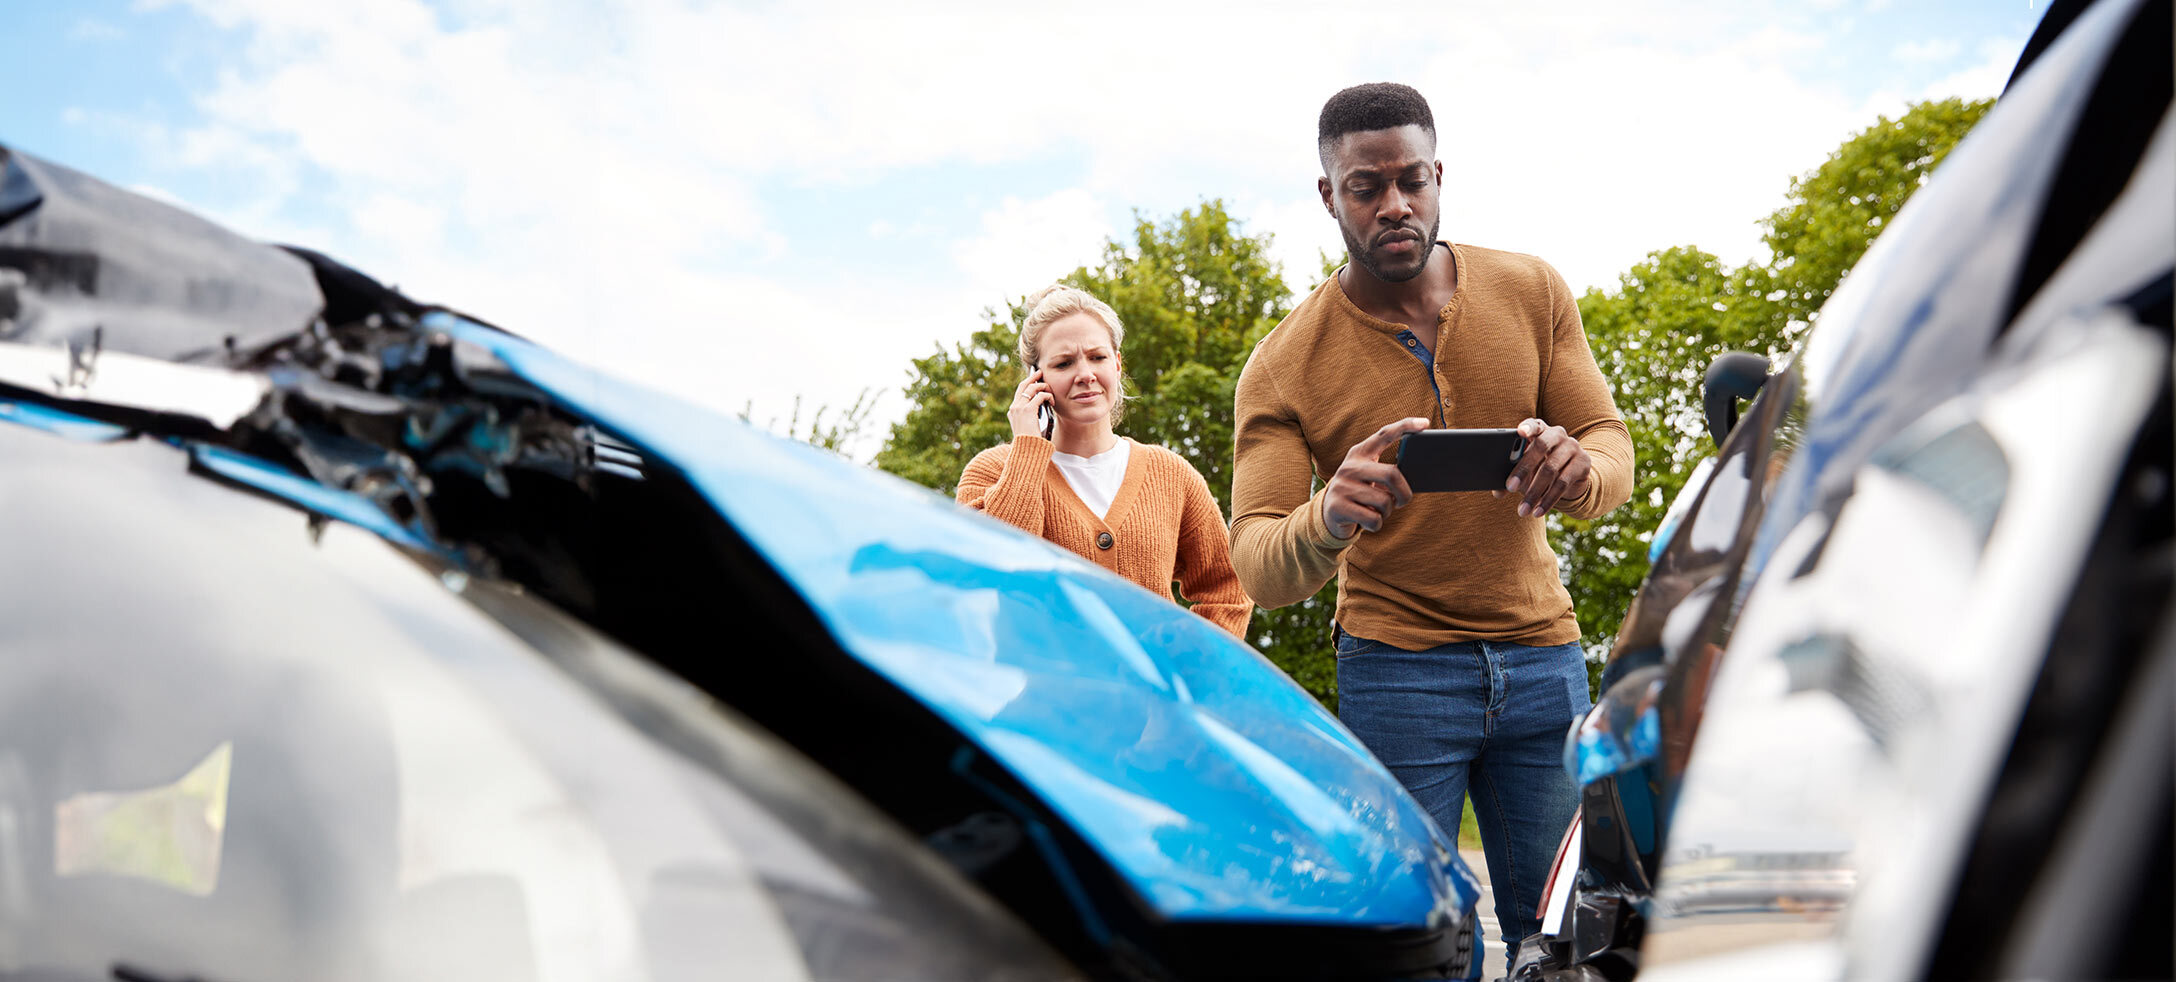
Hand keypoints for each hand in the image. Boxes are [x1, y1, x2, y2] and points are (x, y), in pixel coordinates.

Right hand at [1008, 368, 1052, 438]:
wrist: (1027, 450)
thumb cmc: (1030, 441)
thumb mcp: (1029, 427)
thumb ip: (1031, 416)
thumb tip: (1042, 405)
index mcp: (1012, 411)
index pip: (1019, 392)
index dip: (1027, 383)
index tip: (1035, 379)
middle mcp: (1014, 408)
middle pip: (1023, 385)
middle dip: (1032, 377)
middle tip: (1041, 373)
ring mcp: (1019, 408)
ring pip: (1032, 388)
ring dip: (1043, 386)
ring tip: (1050, 390)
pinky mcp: (1027, 410)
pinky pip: (1039, 396)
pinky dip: (1047, 396)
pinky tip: (1052, 401)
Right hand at [1322, 417, 1430, 539]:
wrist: (1328, 513)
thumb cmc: (1359, 492)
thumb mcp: (1369, 477)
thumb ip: (1386, 472)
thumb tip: (1413, 482)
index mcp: (1360, 453)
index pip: (1384, 434)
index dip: (1405, 427)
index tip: (1425, 423)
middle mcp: (1349, 466)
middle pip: (1392, 474)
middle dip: (1405, 493)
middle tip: (1403, 501)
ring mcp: (1341, 486)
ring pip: (1384, 502)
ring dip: (1388, 512)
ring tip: (1377, 511)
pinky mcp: (1337, 507)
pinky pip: (1373, 519)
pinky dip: (1377, 525)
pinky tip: (1367, 521)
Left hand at [1496, 417, 1590, 516]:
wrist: (1572, 476)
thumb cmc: (1540, 468)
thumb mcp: (1526, 470)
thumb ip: (1511, 477)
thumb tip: (1497, 493)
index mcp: (1540, 430)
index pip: (1534, 424)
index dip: (1528, 427)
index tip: (1520, 432)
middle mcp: (1557, 434)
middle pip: (1541, 446)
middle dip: (1523, 468)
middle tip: (1511, 487)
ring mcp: (1572, 447)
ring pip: (1550, 469)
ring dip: (1534, 492)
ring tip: (1523, 510)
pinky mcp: (1583, 462)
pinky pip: (1563, 482)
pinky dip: (1548, 499)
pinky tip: (1538, 511)